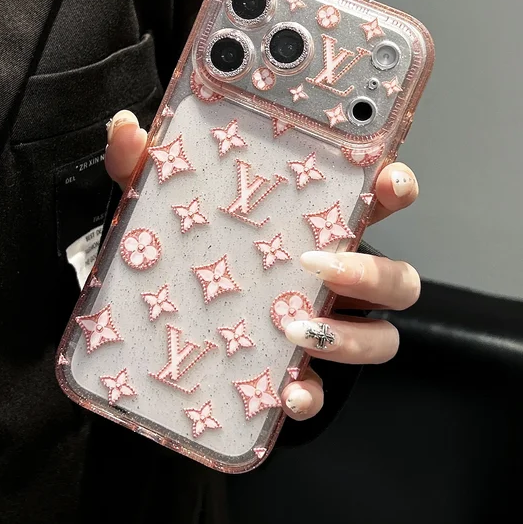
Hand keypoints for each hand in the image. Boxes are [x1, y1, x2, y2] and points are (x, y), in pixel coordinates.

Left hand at [105, 110, 419, 420]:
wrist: (163, 329)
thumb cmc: (186, 252)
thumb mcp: (163, 207)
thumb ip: (144, 168)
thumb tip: (124, 128)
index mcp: (316, 228)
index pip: (379, 200)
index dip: (398, 188)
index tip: (390, 182)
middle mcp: (334, 281)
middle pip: (397, 278)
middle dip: (376, 272)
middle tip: (319, 265)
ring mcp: (324, 329)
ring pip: (382, 339)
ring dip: (353, 338)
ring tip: (296, 330)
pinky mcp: (300, 375)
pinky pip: (326, 393)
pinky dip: (312, 395)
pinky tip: (285, 394)